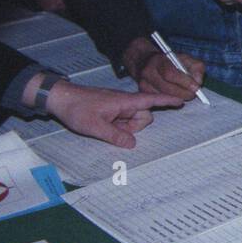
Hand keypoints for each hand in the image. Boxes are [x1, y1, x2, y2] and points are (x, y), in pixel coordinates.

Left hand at [43, 80, 182, 147]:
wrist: (59, 98)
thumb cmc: (77, 108)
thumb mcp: (94, 126)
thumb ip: (115, 136)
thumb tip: (132, 144)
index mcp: (125, 102)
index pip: (151, 100)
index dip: (167, 101)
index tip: (182, 101)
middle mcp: (125, 103)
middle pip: (144, 117)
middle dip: (134, 127)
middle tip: (114, 128)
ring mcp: (119, 107)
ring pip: (133, 121)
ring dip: (124, 128)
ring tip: (104, 126)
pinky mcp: (112, 111)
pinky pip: (123, 122)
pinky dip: (118, 127)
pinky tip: (103, 126)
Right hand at [122, 37, 205, 100]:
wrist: (147, 62)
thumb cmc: (170, 61)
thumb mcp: (186, 59)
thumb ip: (196, 67)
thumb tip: (198, 82)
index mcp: (159, 60)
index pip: (170, 73)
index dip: (184, 82)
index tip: (196, 88)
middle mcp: (148, 71)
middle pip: (166, 87)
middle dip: (183, 93)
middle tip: (193, 94)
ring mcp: (143, 83)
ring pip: (162, 96)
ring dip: (177, 98)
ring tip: (186, 95)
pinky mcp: (143, 93)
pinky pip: (158, 100)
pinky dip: (170, 101)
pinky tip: (176, 97)